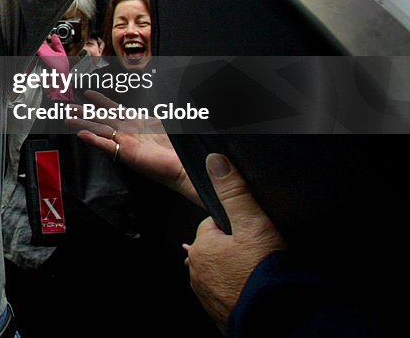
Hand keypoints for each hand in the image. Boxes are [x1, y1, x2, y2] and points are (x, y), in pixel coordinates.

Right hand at [68, 89, 196, 202]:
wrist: (180, 165)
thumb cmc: (174, 145)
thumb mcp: (161, 123)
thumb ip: (151, 115)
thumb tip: (145, 106)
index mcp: (134, 121)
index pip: (113, 108)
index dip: (100, 100)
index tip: (88, 93)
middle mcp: (127, 130)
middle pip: (101, 118)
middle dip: (85, 112)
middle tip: (69, 108)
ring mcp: (124, 141)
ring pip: (100, 129)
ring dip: (84, 123)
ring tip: (69, 118)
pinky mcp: (125, 154)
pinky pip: (106, 145)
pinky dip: (94, 140)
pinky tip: (82, 135)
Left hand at [185, 154, 287, 330]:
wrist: (283, 321)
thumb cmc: (266, 273)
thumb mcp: (254, 224)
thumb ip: (234, 192)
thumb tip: (215, 160)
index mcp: (202, 249)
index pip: (215, 225)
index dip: (238, 226)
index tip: (256, 232)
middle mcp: (198, 273)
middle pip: (218, 249)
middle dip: (236, 248)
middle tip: (263, 253)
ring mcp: (208, 297)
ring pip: (222, 272)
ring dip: (238, 270)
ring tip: (262, 271)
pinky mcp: (222, 315)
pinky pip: (229, 295)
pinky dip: (241, 291)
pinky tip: (256, 289)